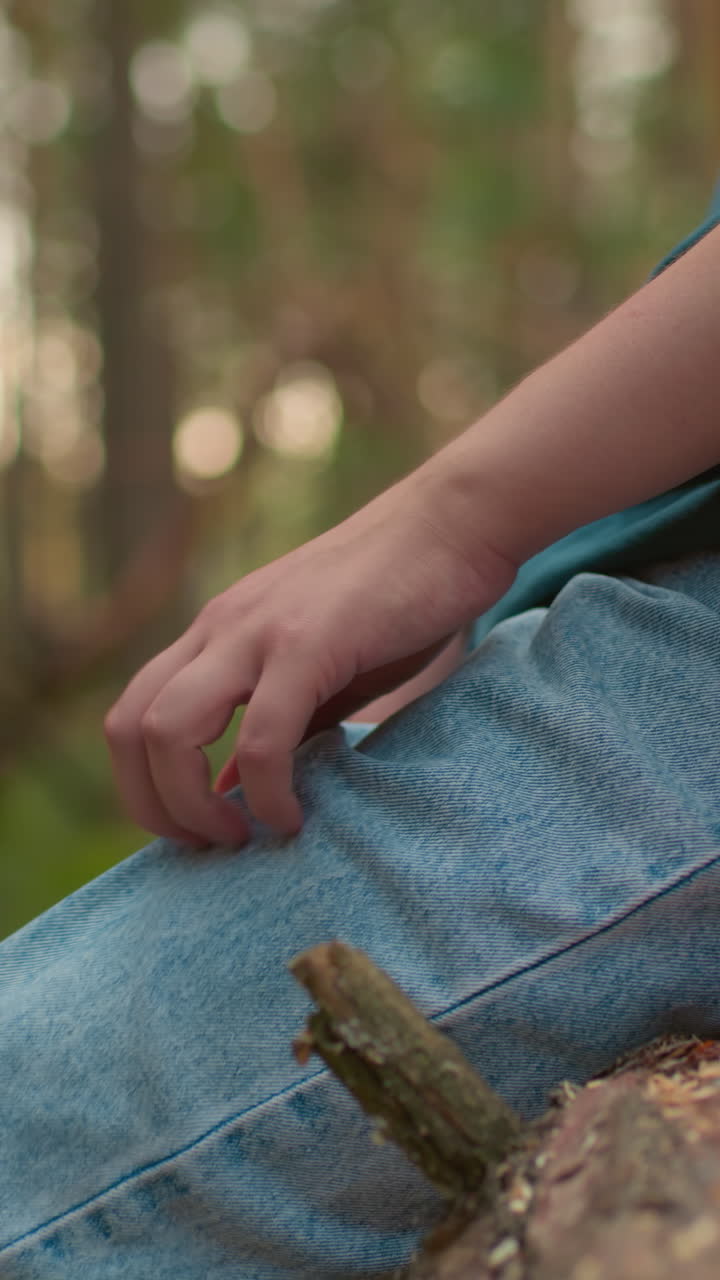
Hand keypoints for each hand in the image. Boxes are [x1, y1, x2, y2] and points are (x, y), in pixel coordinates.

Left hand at [104, 481, 515, 846]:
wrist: (453, 523)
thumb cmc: (397, 600)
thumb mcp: (320, 670)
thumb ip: (272, 725)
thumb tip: (230, 793)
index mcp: (216, 632)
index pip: (131, 716)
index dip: (145, 787)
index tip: (199, 828)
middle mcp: (220, 627)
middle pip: (128, 728)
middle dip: (153, 806)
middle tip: (210, 844)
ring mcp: (257, 630)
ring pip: (168, 730)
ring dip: (190, 805)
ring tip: (245, 835)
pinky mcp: (308, 641)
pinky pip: (260, 735)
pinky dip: (267, 791)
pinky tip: (295, 815)